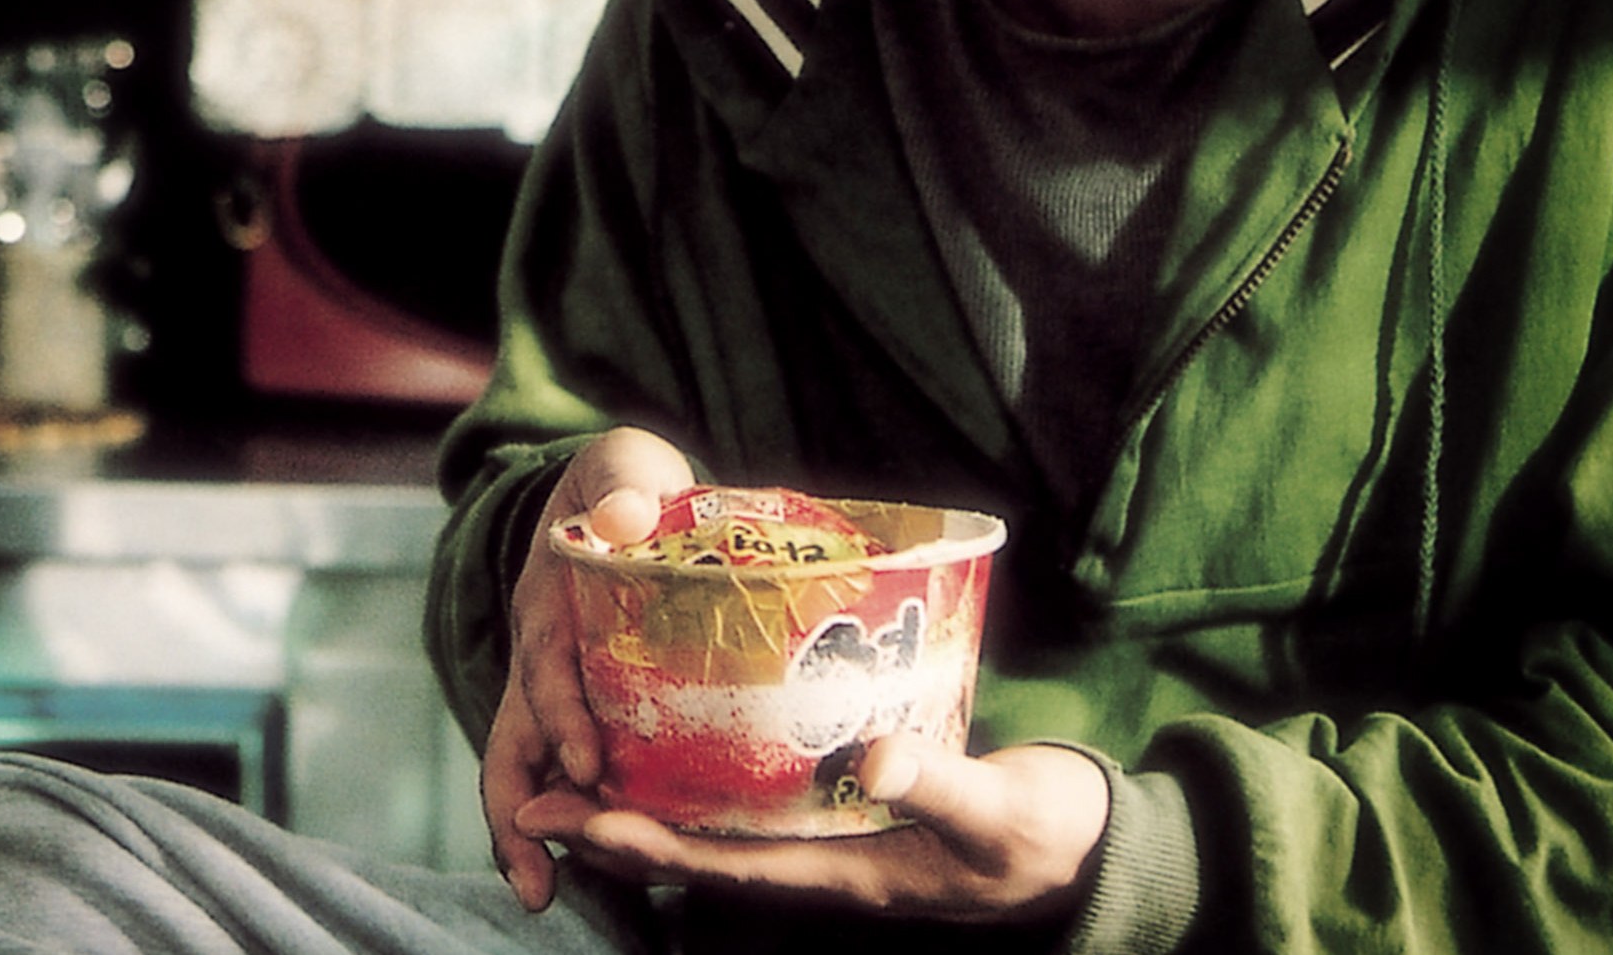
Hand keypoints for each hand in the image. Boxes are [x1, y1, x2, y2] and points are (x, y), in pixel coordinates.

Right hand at [482, 425, 695, 910]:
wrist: (610, 487)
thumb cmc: (624, 482)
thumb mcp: (624, 467)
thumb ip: (625, 486)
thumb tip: (621, 516)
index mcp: (546, 603)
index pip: (545, 670)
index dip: (562, 719)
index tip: (590, 767)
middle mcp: (539, 655)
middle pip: (512, 743)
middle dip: (516, 816)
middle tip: (534, 885)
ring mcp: (553, 684)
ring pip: (531, 767)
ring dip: (538, 831)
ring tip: (547, 894)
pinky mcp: (583, 703)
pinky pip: (567, 765)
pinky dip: (574, 814)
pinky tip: (611, 860)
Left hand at [517, 733, 1110, 924]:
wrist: (1081, 849)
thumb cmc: (1043, 835)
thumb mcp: (998, 811)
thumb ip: (938, 785)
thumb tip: (870, 762)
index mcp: (841, 875)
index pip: (721, 864)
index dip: (644, 845)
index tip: (575, 821)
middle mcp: (816, 861)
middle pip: (693, 851)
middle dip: (612, 830)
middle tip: (531, 799)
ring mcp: (824, 838)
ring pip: (712, 828)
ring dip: (642, 804)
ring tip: (572, 769)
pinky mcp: (839, 808)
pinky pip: (750, 802)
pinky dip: (700, 778)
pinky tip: (669, 737)